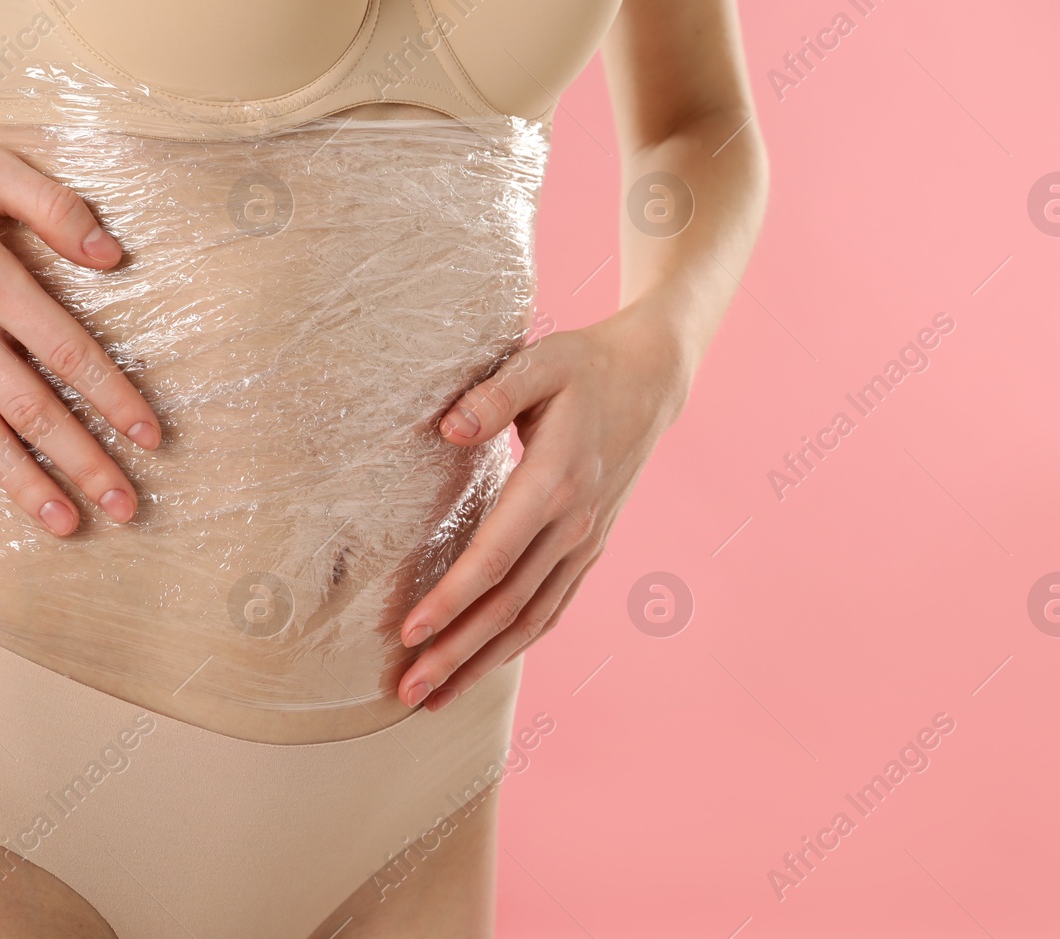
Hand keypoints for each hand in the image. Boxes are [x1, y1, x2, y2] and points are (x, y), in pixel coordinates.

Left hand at [398, 300, 695, 710]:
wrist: (651, 379)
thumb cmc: (585, 366)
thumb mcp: (541, 362)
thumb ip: (494, 394)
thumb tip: (445, 428)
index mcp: (554, 482)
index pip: (494, 557)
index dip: (451, 599)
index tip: (409, 632)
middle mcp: (573, 524)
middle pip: (508, 606)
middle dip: (455, 653)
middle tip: (408, 692)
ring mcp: (585, 541)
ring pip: (531, 619)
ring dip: (482, 662)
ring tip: (434, 698)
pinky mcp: (589, 546)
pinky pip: (553, 607)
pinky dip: (518, 643)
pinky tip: (485, 665)